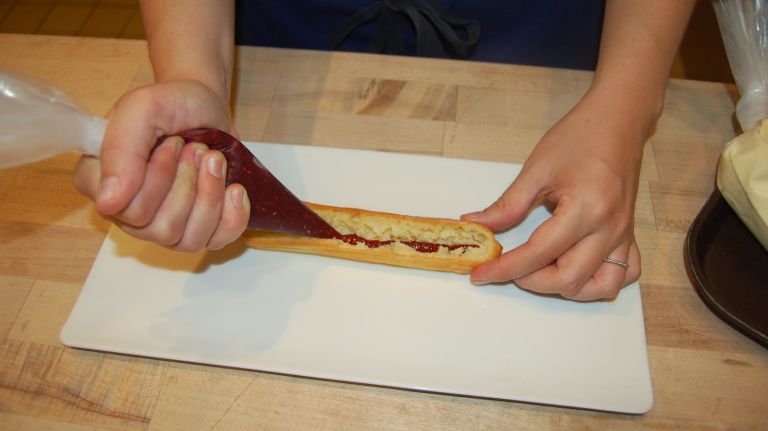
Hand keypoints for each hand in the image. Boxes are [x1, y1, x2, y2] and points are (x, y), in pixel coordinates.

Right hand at [73, 80, 249, 250]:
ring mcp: (165, 225)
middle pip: (160, 229)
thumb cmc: (170, 106)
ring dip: (210, 195)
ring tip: (214, 160)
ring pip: (188, 241)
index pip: (127, 211)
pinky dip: (233, 216)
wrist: (204, 106)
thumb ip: (120, 149)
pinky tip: (235, 189)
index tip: (172, 143)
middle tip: (196, 149)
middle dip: (188, 183)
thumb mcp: (143, 110)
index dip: (158, 178)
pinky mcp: (200, 229)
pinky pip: (217, 242)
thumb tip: (109, 203)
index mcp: (100, 184)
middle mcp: (129, 212)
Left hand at [463, 90, 643, 299]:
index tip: (482, 274)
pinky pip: (623, 274)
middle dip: (531, 281)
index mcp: (586, 208)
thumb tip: (477, 225)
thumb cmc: (579, 137)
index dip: (505, 269)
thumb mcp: (537, 169)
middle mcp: (610, 228)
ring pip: (600, 286)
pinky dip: (598, 281)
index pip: (539, 253)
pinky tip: (574, 266)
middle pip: (569, 280)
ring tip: (539, 268)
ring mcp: (624, 234)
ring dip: (565, 286)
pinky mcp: (630, 235)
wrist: (617, 120)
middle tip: (507, 267)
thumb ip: (507, 205)